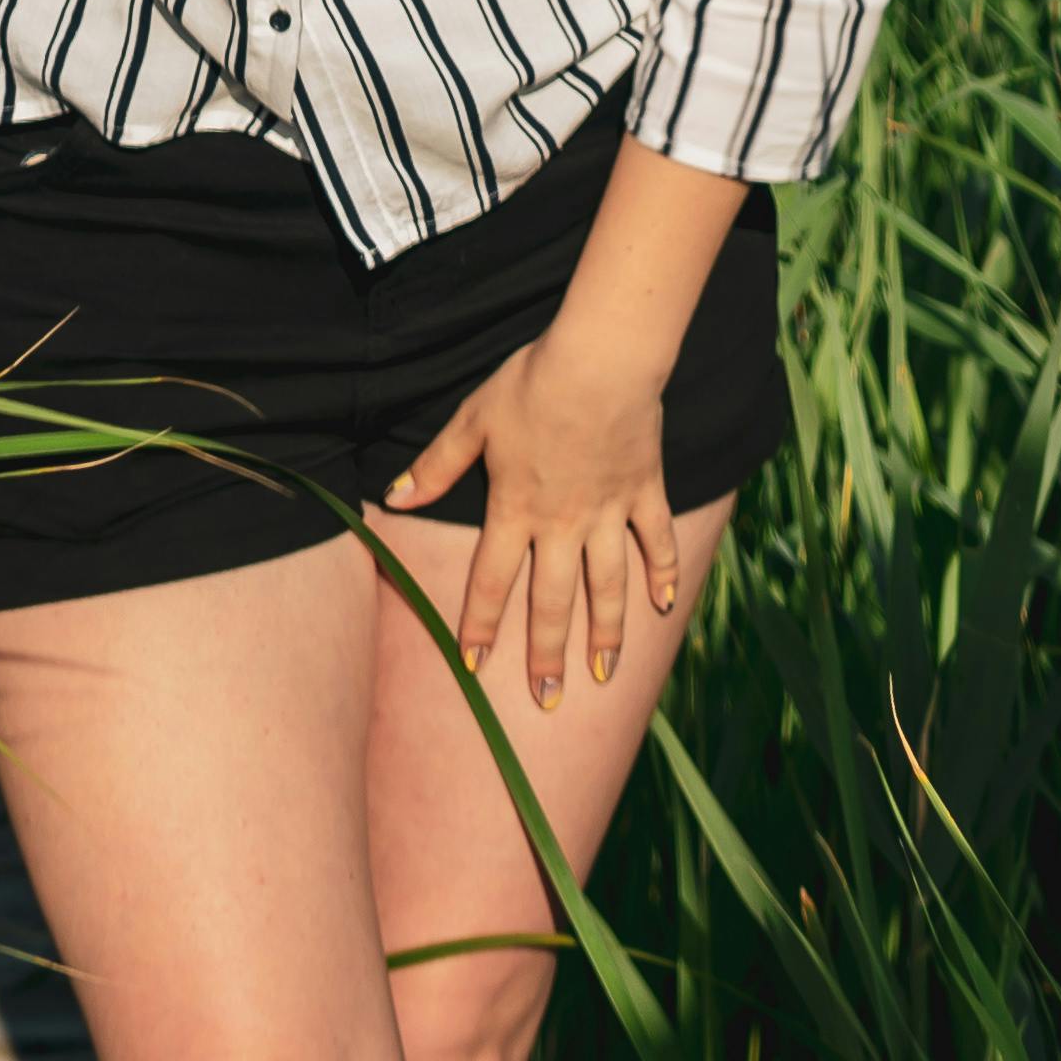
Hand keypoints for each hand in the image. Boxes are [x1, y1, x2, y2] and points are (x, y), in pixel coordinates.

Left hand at [382, 320, 681, 709]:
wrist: (600, 361)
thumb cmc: (530, 384)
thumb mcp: (472, 421)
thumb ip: (436, 466)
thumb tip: (395, 498)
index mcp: (515, 509)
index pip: (491, 581)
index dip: (480, 626)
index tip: (474, 667)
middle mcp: (563, 523)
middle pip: (552, 601)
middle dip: (546, 654)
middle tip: (548, 699)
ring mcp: (609, 511)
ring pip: (607, 584)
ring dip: (605, 632)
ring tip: (602, 672)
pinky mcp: (645, 491)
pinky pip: (657, 540)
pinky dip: (665, 572)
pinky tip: (665, 606)